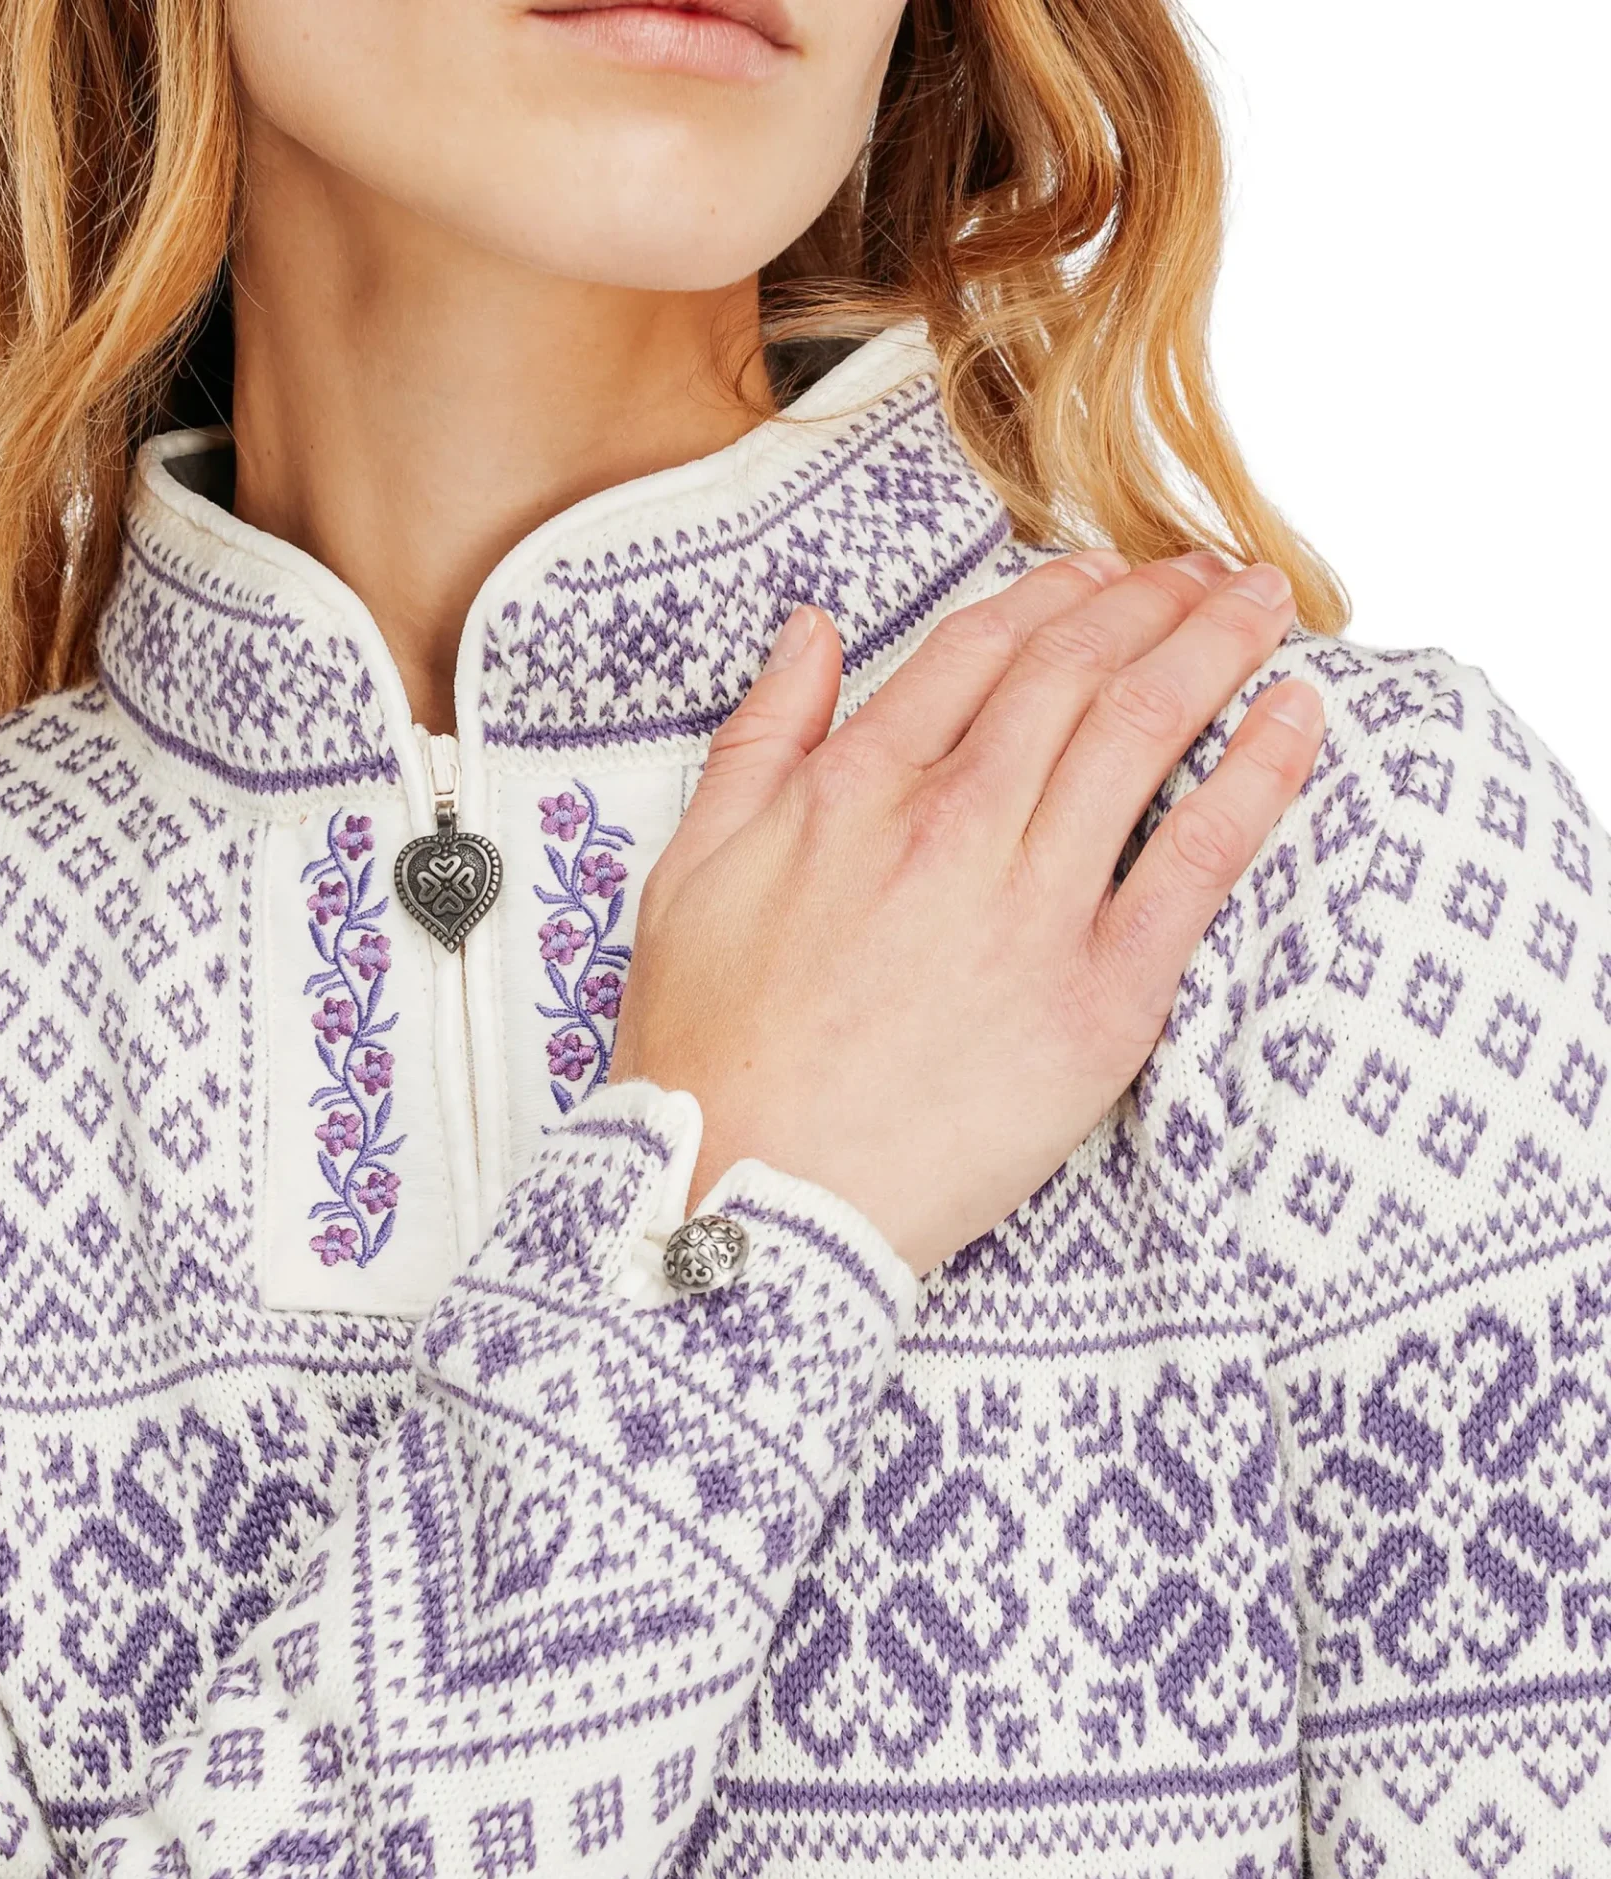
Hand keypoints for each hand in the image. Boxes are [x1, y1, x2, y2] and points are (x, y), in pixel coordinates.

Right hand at [608, 550, 1323, 1274]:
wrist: (746, 1198)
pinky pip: (1200, 859)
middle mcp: (950, 824)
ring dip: (1215, 648)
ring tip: (1265, 606)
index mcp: (854, 789)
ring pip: (1142, 733)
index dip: (1054, 597)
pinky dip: (1257, 774)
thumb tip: (812, 633)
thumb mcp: (688, 872)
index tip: (1100, 577)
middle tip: (1208, 572)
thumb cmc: (707, 1059)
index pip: (979, 651)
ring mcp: (1031, 907)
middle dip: (1153, 601)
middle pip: (1075, 671)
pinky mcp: (1099, 997)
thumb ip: (759, 739)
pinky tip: (1296, 718)